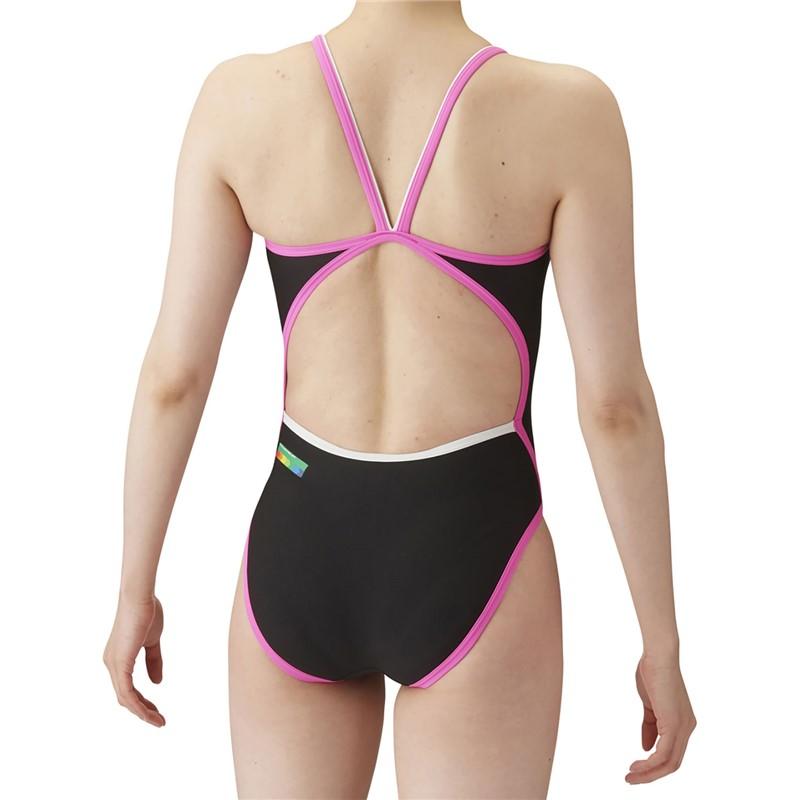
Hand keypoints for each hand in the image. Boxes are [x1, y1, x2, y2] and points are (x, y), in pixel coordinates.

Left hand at [103, 594, 165, 726]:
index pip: (127, 688)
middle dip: (143, 710)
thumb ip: (153, 661)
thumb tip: (157, 682)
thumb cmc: (146, 613)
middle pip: (125, 697)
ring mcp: (114, 665)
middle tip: (159, 720)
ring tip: (159, 721)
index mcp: (118, 658)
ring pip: (125, 699)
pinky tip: (150, 712)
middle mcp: (112, 664)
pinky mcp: (119, 664)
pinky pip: (127, 693)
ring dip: (142, 712)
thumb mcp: (152, 642)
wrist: (140, 597)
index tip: (157, 710)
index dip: (143, 701)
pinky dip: (139, 705)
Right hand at [625, 653, 695, 783]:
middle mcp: (687, 729)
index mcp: (682, 723)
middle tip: (631, 779)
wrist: (658, 657)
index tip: (636, 769)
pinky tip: (637, 765)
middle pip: (672, 764)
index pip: (671, 753)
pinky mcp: (675, 725)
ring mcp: (683, 728)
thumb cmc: (653, 674)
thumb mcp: (650, 706)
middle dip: (650, 775)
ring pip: (669, 763)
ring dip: (649, 773)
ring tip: (630, 776)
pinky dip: (650, 764)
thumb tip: (645, 747)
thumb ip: (650, 726)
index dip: (654, 765)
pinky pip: (664, 754)